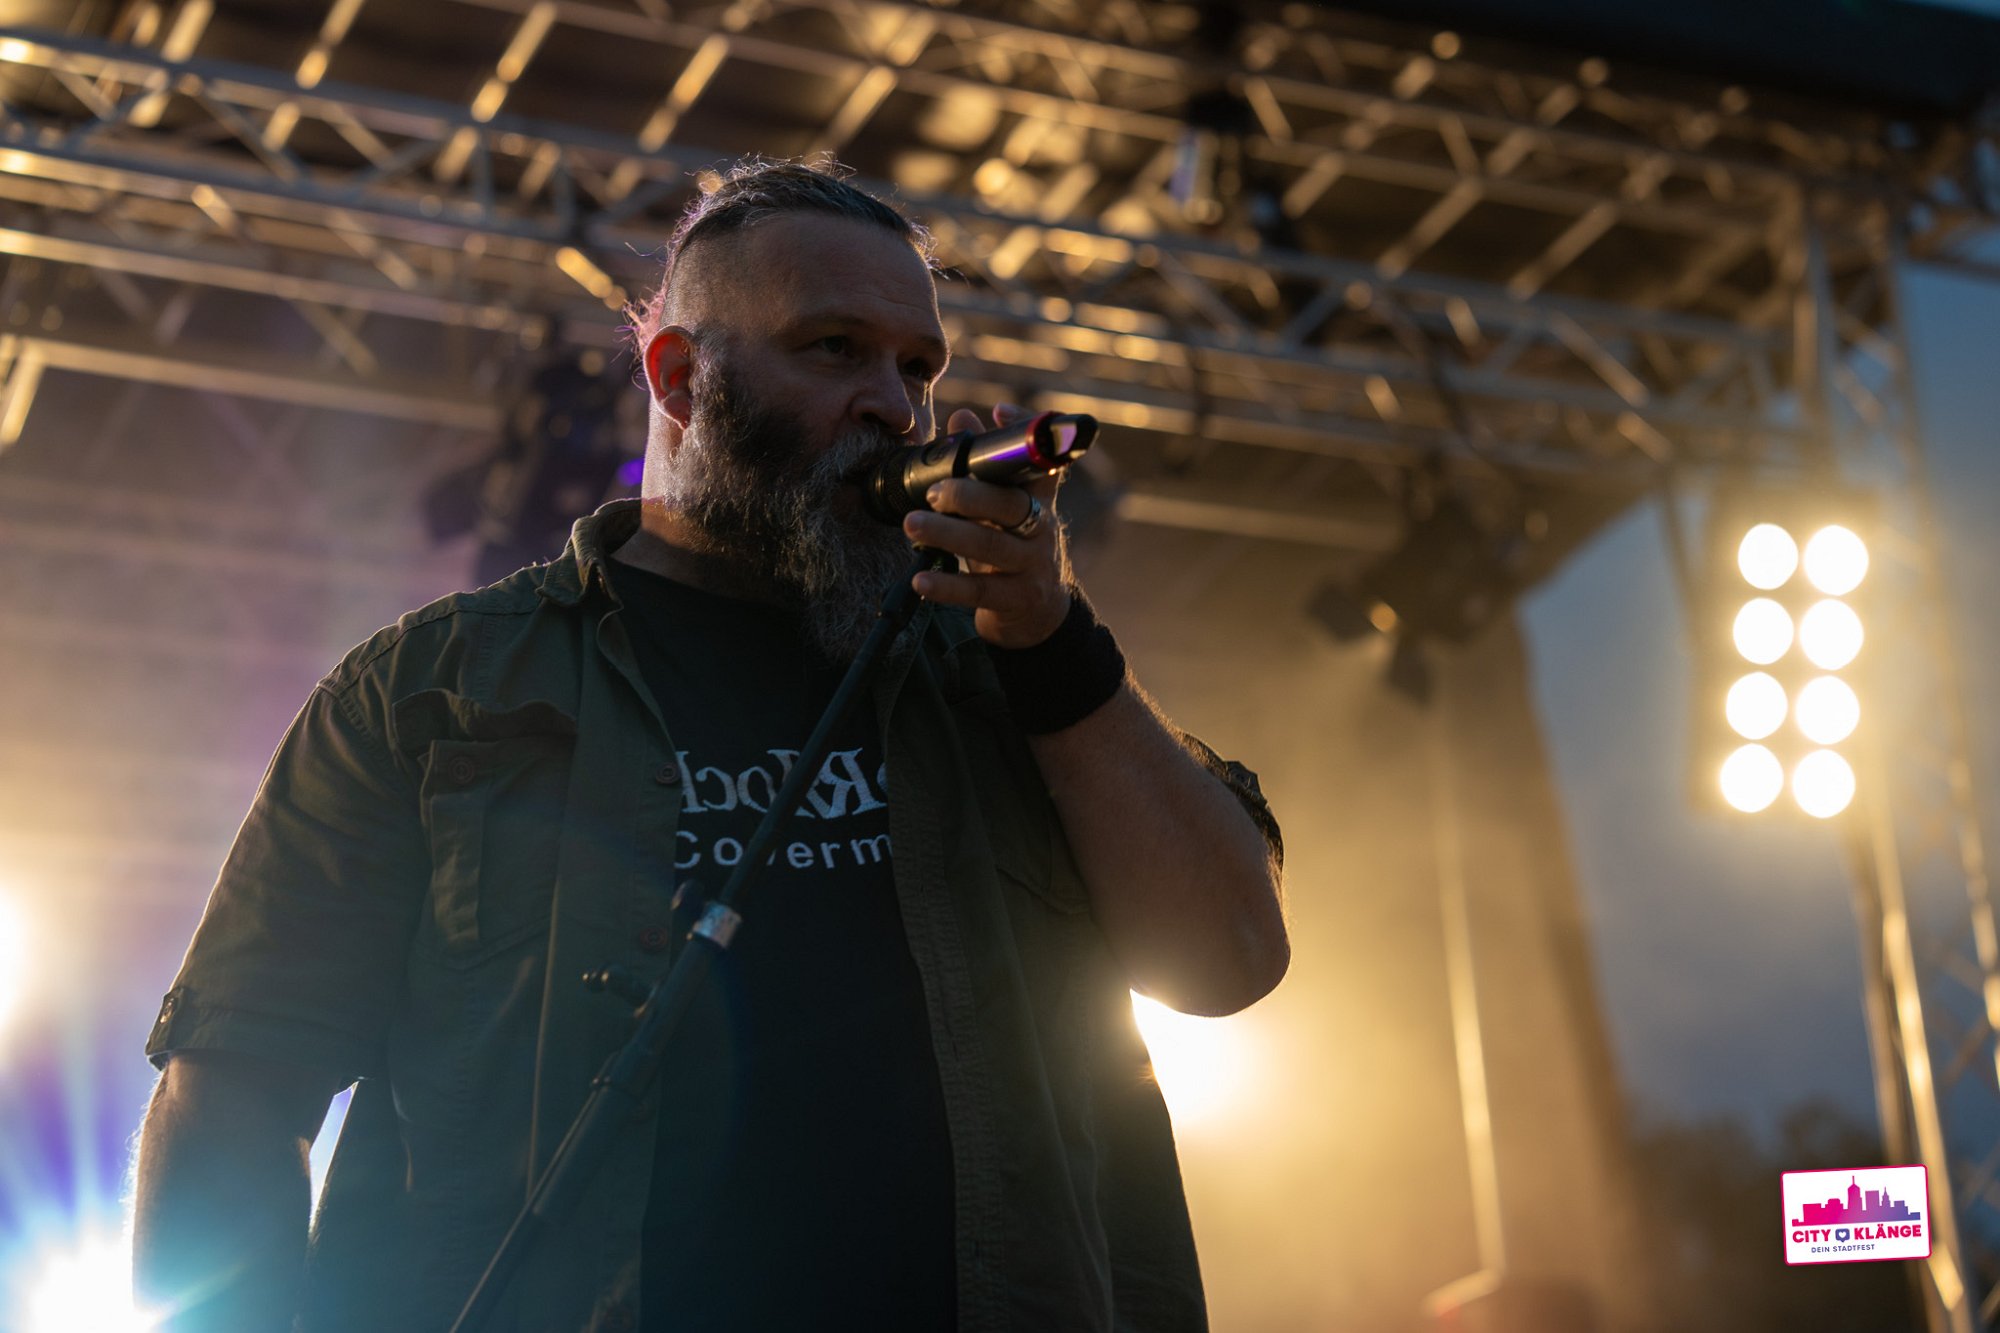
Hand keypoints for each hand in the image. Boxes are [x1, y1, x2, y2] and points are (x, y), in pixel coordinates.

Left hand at [902, 403, 1070, 648]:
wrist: (1039, 614)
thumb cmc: (1013, 546)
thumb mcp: (1003, 507)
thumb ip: (984, 463)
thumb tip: (962, 417)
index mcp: (1038, 498)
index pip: (1039, 461)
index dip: (1024, 436)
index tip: (999, 412)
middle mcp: (1042, 528)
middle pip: (1009, 505)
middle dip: (969, 495)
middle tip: (933, 491)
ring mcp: (1033, 565)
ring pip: (991, 547)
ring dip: (948, 535)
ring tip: (912, 525)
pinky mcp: (1018, 599)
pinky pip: (980, 592)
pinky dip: (948, 586)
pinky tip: (920, 580)